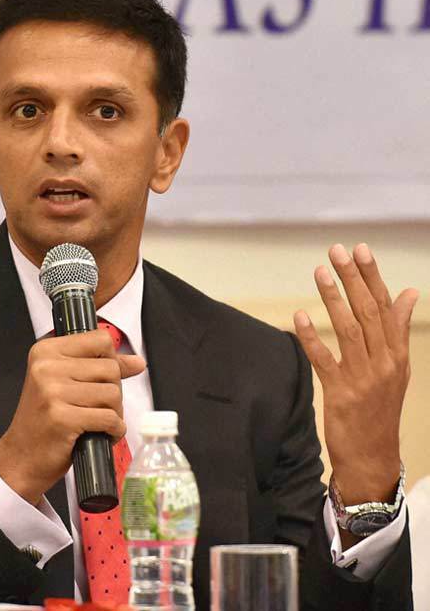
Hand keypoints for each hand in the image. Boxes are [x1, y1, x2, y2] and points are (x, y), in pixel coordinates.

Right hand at [0, 329, 145, 504]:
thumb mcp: (64, 383)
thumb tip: (137, 362)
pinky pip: (109, 418)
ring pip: (113, 393)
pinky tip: (101, 434)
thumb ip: (100, 367)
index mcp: (46, 351)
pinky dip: (114, 430)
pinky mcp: (63, 418)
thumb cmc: (44, 420)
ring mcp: (53, 392)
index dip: (111, 359)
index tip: (102, 377)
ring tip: (97, 421)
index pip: (101, 339)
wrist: (21, 457)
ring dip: (114, 412)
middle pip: (110, 367)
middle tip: (97, 406)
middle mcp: (47, 366)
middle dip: (113, 391)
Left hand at [293, 243, 417, 506]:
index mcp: (396, 353)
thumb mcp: (396, 367)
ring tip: (320, 272)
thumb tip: (409, 292)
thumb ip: (397, 329)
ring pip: (348, 330)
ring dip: (333, 299)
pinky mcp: (340, 394)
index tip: (360, 250)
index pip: (385, 306)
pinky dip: (311, 338)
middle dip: (353, 278)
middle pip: (368, 312)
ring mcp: (363, 378)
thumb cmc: (380, 407)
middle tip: (337, 251)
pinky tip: (298, 317)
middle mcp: (383, 362)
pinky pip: (324, 361)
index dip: (372, 276)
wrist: (373, 456)